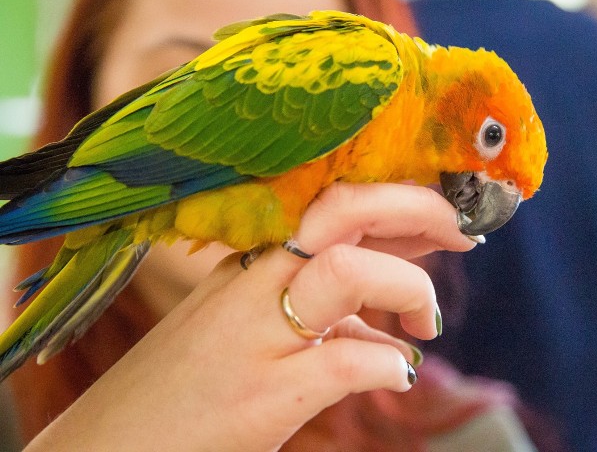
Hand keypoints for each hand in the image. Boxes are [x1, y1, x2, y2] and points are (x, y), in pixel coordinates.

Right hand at [26, 183, 475, 451]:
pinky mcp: (264, 394)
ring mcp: (255, 335)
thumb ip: (321, 318)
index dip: (402, 197)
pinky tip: (394, 376)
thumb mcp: (247, 332)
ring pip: (348, 270)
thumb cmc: (186, 390)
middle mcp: (251, 284)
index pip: (334, 202)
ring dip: (407, 286)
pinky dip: (389, 364)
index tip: (447, 212)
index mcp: (251, 263)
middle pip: (343, 208)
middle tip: (462, 232)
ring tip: (425, 322)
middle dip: (416, 205)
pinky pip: (348, 359)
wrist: (109, 448)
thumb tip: (388, 327)